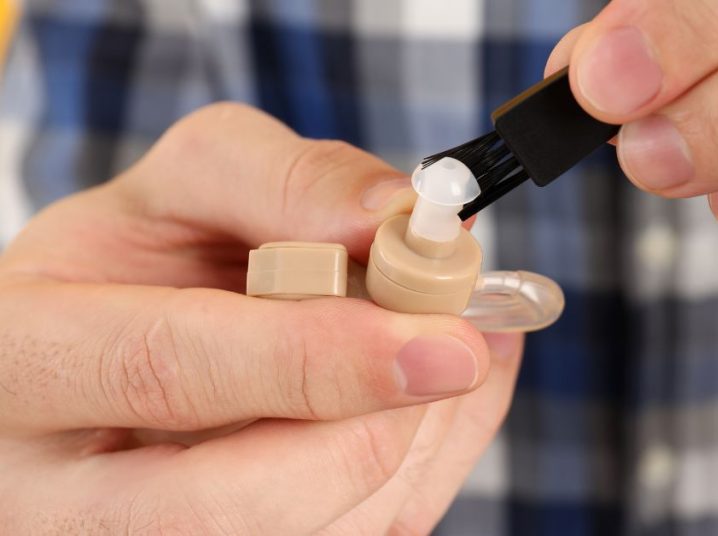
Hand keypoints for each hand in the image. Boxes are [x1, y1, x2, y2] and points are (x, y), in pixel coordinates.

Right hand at [0, 102, 523, 533]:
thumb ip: (286, 180)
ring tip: (416, 362)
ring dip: (403, 448)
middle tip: (455, 353)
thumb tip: (396, 220)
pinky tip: (407, 409)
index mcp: (23, 360)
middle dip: (374, 427)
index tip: (442, 341)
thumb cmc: (137, 268)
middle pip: (235, 503)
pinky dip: (412, 476)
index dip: (315, 358)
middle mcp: (53, 494)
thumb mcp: (185, 189)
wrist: (103, 358)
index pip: (169, 369)